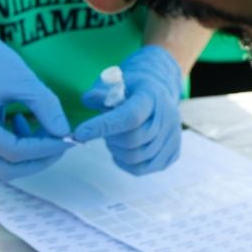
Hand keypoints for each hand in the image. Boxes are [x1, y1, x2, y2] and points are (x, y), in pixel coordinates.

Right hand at [0, 6, 72, 180]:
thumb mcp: (25, 80)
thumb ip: (47, 108)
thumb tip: (65, 135)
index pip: (13, 151)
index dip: (44, 149)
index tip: (68, 139)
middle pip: (4, 169)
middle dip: (36, 161)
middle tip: (60, 145)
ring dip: (26, 155)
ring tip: (43, 132)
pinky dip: (14, 146)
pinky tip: (23, 123)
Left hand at [73, 45, 183, 174]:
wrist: (158, 91)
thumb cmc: (132, 88)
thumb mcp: (114, 82)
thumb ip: (100, 93)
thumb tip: (88, 100)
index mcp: (152, 97)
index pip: (129, 116)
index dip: (103, 127)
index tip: (79, 133)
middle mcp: (167, 117)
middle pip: (132, 141)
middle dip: (110, 139)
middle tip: (103, 131)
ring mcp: (172, 137)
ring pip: (135, 158)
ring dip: (116, 151)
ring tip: (114, 138)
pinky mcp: (172, 153)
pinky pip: (142, 169)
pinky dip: (125, 163)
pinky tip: (122, 149)